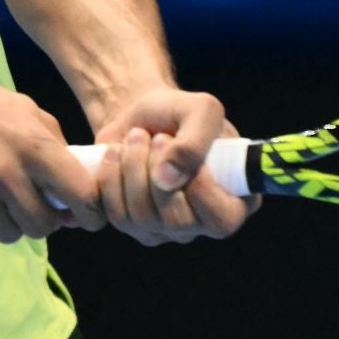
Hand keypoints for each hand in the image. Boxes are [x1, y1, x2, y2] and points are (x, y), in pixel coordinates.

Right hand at [0, 54, 106, 242]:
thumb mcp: (27, 111)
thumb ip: (56, 149)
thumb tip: (75, 194)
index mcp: (33, 146)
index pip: (80, 195)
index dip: (91, 212)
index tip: (88, 217)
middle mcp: (5, 174)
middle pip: (43, 226)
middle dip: (45, 219)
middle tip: (34, 203)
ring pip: (10, 234)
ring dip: (12, 222)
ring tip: (2, 199)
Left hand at [92, 87, 259, 245]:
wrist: (139, 116)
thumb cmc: (177, 113)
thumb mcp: (200, 109)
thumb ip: (195, 141)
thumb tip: (167, 180)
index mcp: (233, 197)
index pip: (223, 219)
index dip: (201, 190)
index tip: (180, 148)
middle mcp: (200, 222)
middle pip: (177, 222)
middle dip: (155, 171)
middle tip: (155, 136)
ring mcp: (165, 229)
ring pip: (140, 219)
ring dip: (130, 168)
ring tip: (134, 138)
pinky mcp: (132, 226)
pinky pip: (113, 216)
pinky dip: (105, 180)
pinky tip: (112, 156)